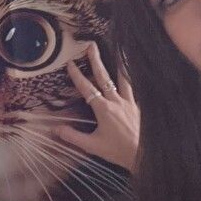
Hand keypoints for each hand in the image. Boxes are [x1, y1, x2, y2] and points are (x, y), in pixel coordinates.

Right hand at [55, 43, 139, 172]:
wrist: (145, 155)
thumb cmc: (119, 151)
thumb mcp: (93, 146)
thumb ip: (73, 137)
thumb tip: (55, 129)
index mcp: (104, 109)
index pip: (87, 89)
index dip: (77, 76)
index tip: (70, 64)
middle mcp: (117, 101)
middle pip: (104, 77)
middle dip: (96, 61)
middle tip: (91, 46)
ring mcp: (130, 102)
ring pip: (123, 79)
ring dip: (119, 64)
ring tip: (119, 50)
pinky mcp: (139, 107)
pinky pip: (135, 88)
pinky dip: (132, 79)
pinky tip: (135, 73)